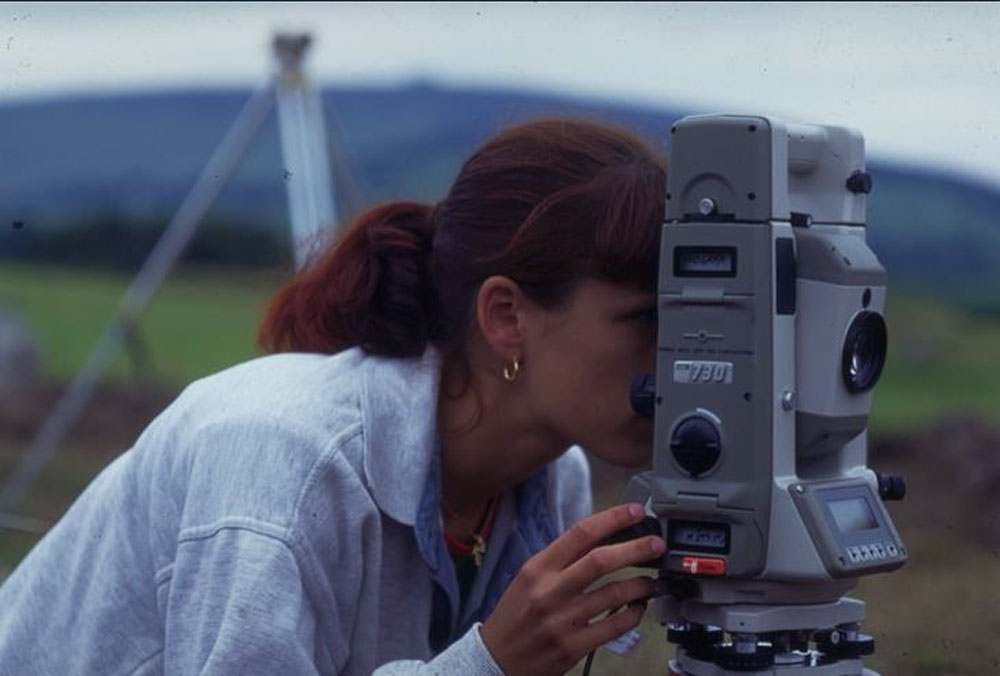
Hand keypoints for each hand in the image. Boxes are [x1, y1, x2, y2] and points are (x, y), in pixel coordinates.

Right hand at [480, 503, 663, 674]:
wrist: (495, 660)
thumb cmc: (514, 615)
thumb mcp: (529, 578)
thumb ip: (561, 561)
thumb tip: (601, 540)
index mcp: (538, 568)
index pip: (580, 534)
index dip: (612, 519)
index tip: (634, 512)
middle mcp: (550, 590)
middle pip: (601, 561)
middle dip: (636, 549)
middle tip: (656, 545)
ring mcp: (562, 620)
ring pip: (613, 594)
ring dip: (640, 585)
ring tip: (650, 582)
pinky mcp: (572, 647)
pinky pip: (613, 626)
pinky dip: (632, 615)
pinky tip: (636, 609)